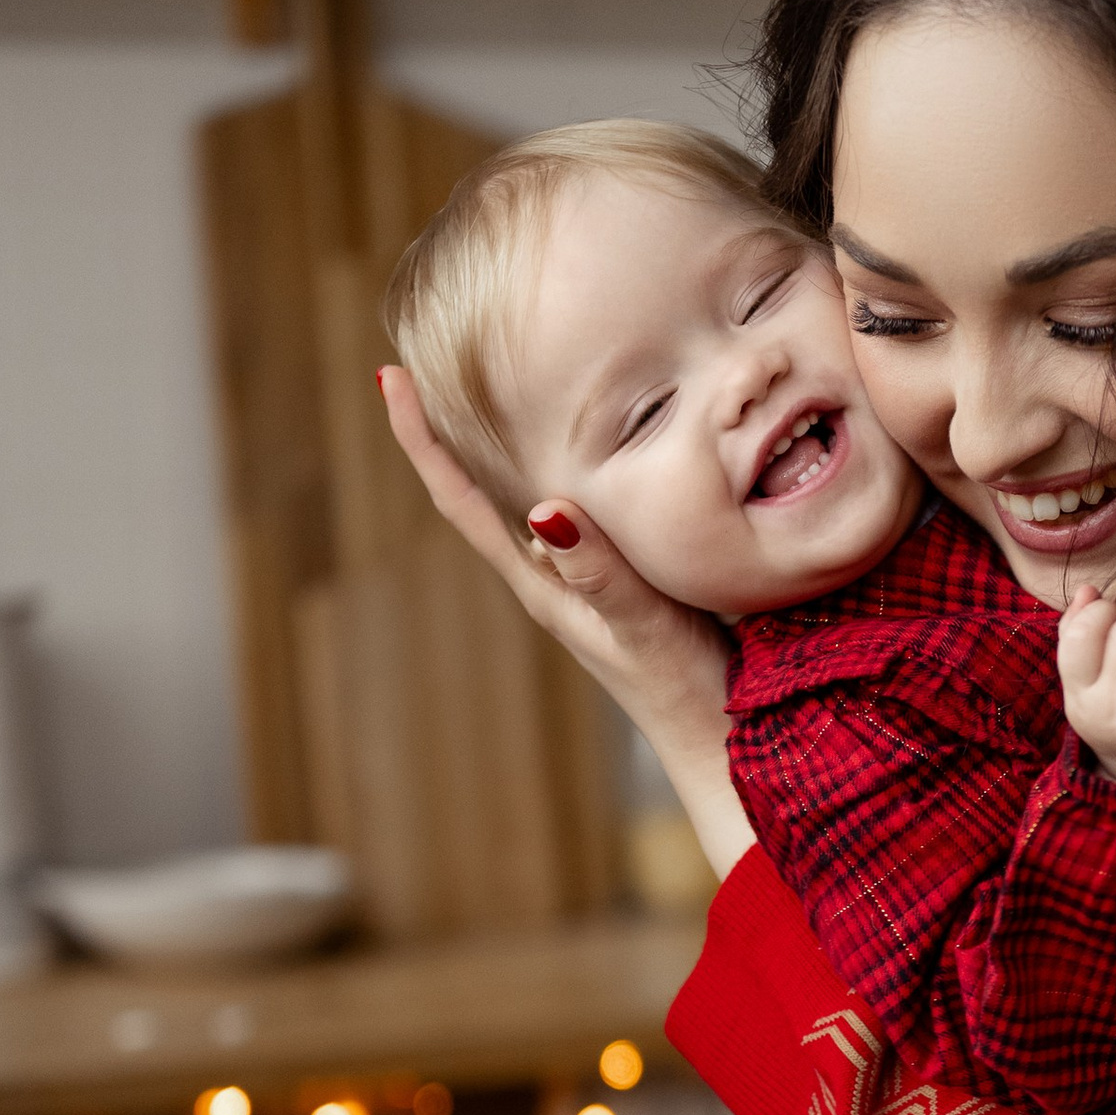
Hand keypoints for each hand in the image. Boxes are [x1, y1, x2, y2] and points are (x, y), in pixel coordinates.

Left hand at [378, 368, 753, 878]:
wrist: (725, 751)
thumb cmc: (687, 693)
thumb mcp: (644, 625)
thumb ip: (598, 571)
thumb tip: (543, 509)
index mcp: (541, 584)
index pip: (462, 500)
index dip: (423, 439)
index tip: (390, 377)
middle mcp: (553, 579)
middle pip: (481, 493)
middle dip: (451, 431)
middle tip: (421, 362)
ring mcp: (587, 585)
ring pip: (531, 502)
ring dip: (506, 450)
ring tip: (489, 388)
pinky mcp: (624, 586)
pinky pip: (579, 518)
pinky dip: (570, 472)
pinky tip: (588, 453)